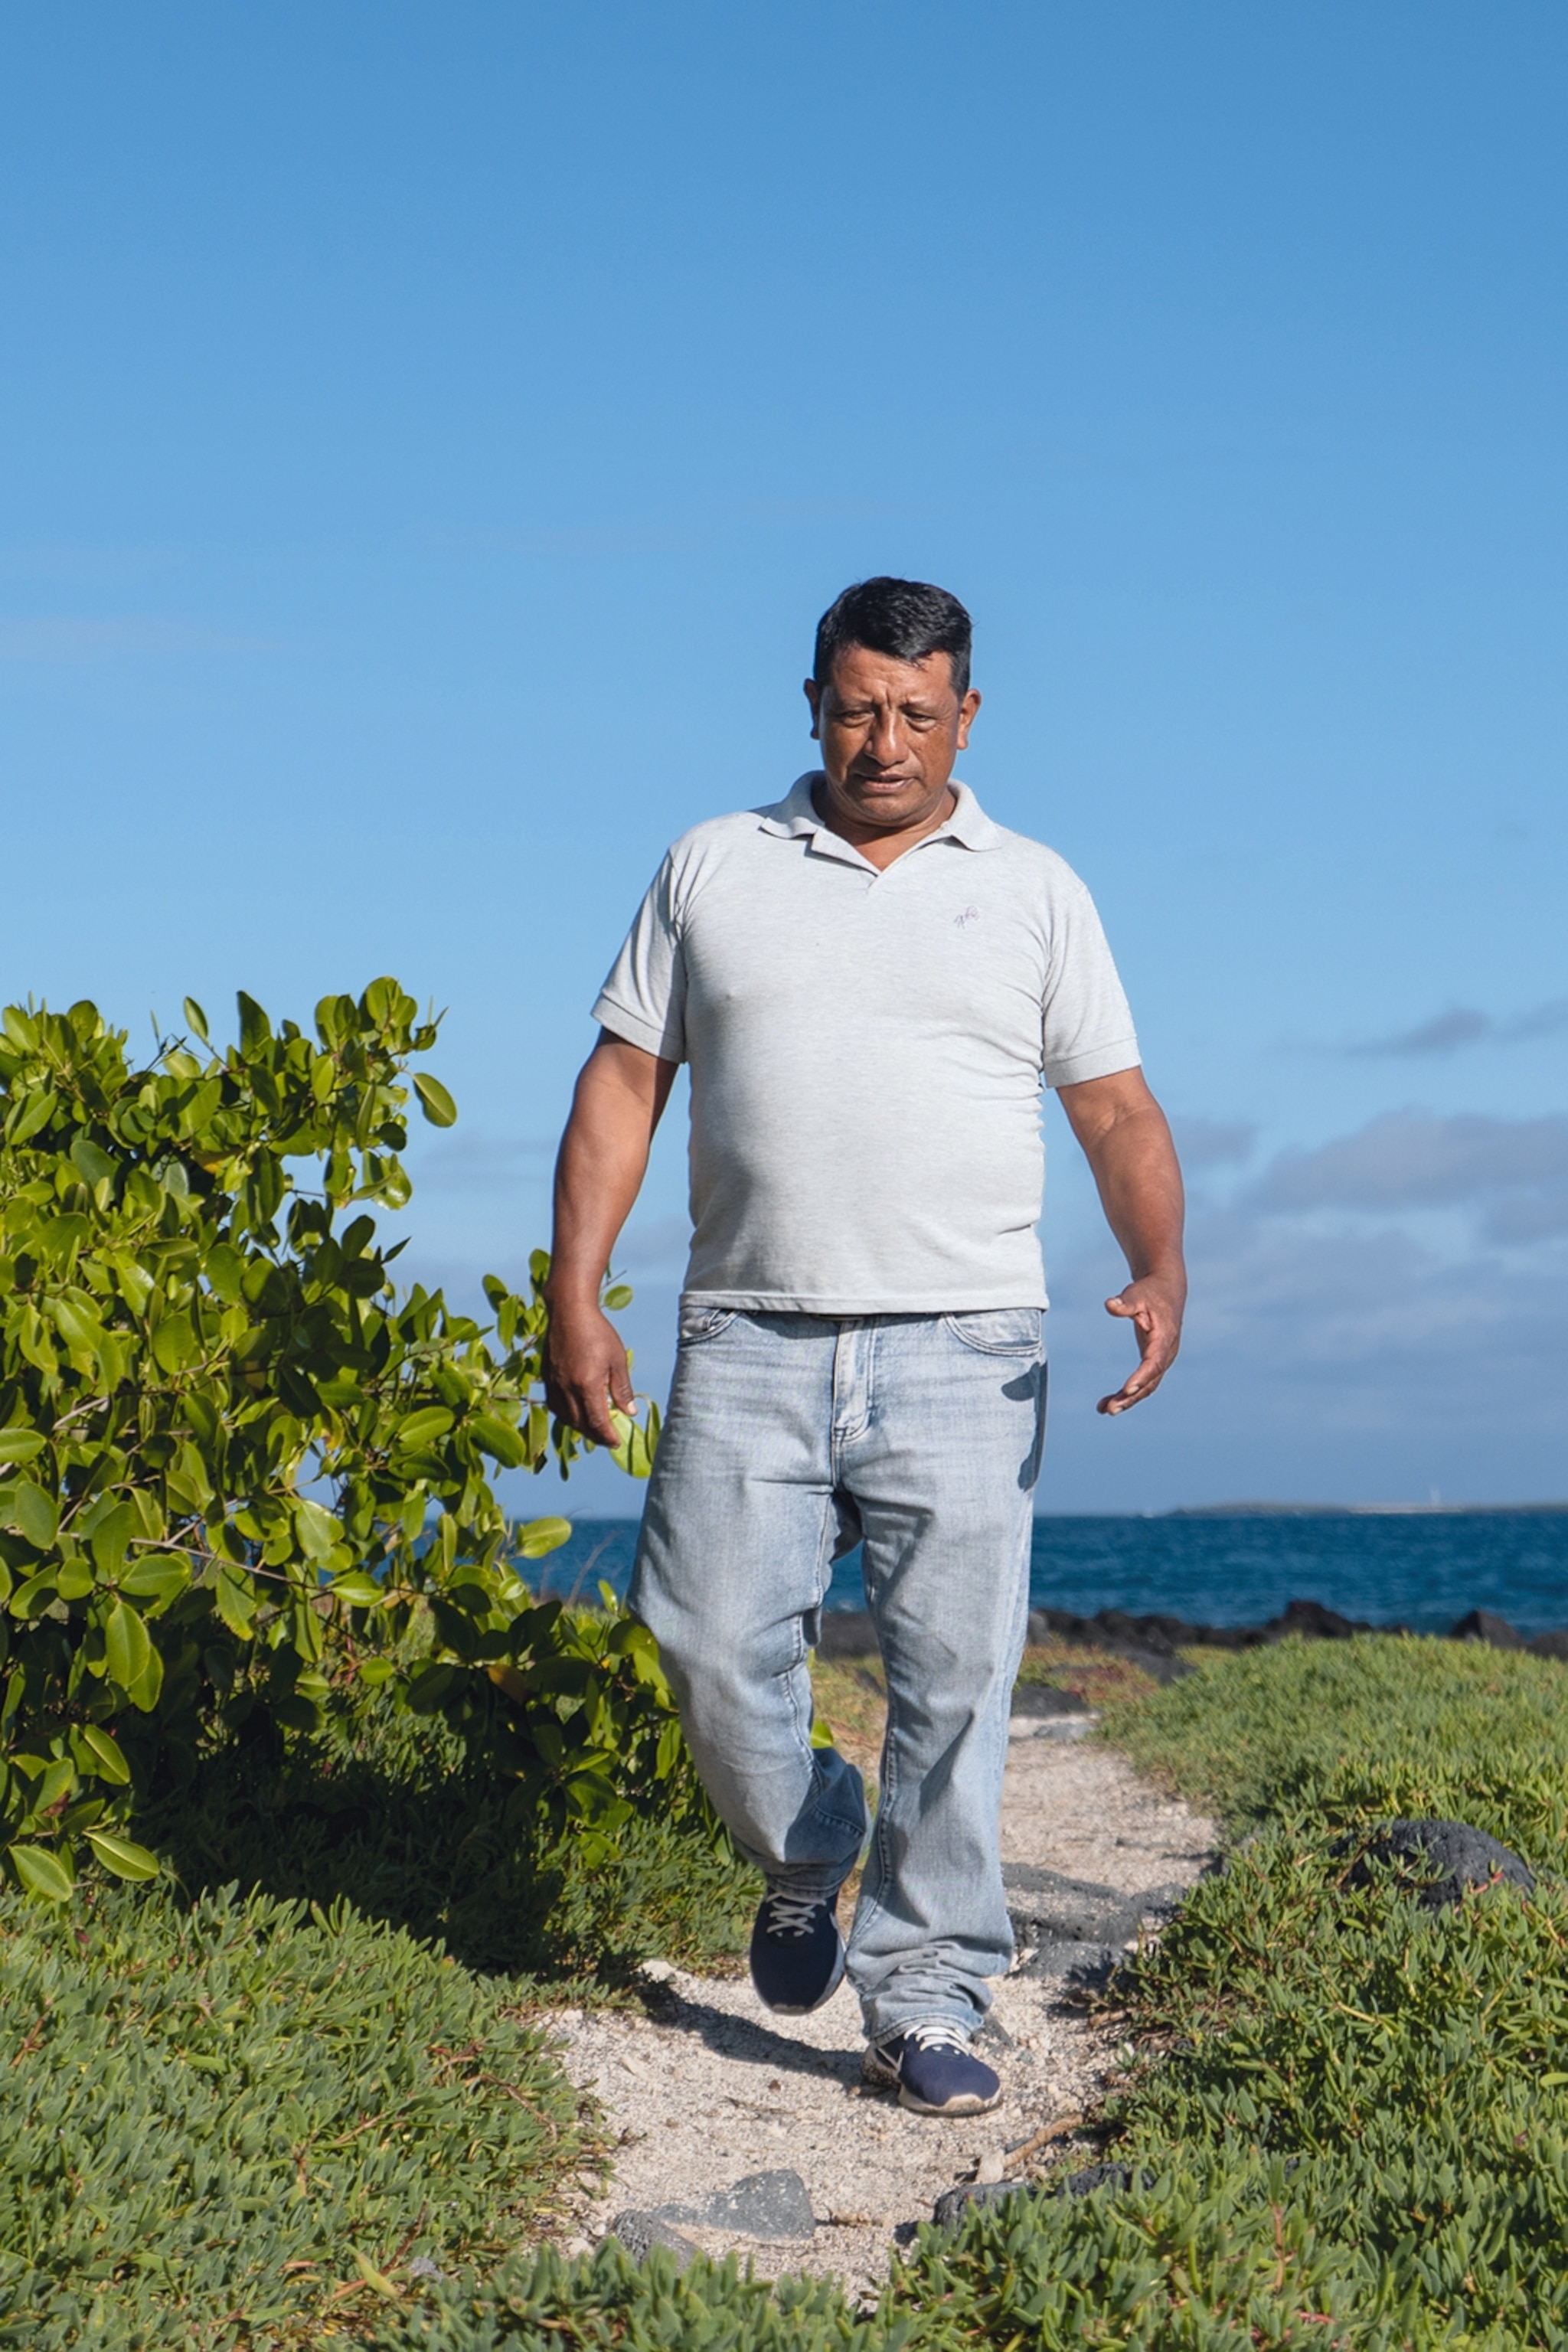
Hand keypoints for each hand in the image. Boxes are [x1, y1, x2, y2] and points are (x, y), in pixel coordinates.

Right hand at [543, 1299, 633, 1446]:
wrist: (569, 1310)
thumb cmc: (597, 1332)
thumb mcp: (617, 1359)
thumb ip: (622, 1388)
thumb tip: (629, 1412)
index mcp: (586, 1385)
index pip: (597, 1422)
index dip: (607, 1436)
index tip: (616, 1442)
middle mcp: (567, 1388)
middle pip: (580, 1424)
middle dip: (594, 1436)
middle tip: (607, 1439)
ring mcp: (554, 1383)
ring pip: (564, 1417)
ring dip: (579, 1427)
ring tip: (593, 1428)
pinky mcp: (546, 1377)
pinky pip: (554, 1405)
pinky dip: (566, 1414)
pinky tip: (575, 1411)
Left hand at [1097, 1274, 1183, 1414]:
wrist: (1166, 1291)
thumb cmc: (1150, 1292)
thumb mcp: (1137, 1294)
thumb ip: (1125, 1303)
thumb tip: (1110, 1305)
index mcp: (1165, 1337)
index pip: (1155, 1362)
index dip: (1142, 1377)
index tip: (1126, 1389)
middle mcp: (1166, 1353)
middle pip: (1151, 1381)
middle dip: (1131, 1397)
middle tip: (1110, 1409)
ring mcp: (1161, 1359)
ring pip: (1147, 1387)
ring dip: (1127, 1400)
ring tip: (1104, 1410)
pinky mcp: (1153, 1362)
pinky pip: (1142, 1382)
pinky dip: (1126, 1394)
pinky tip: (1106, 1402)